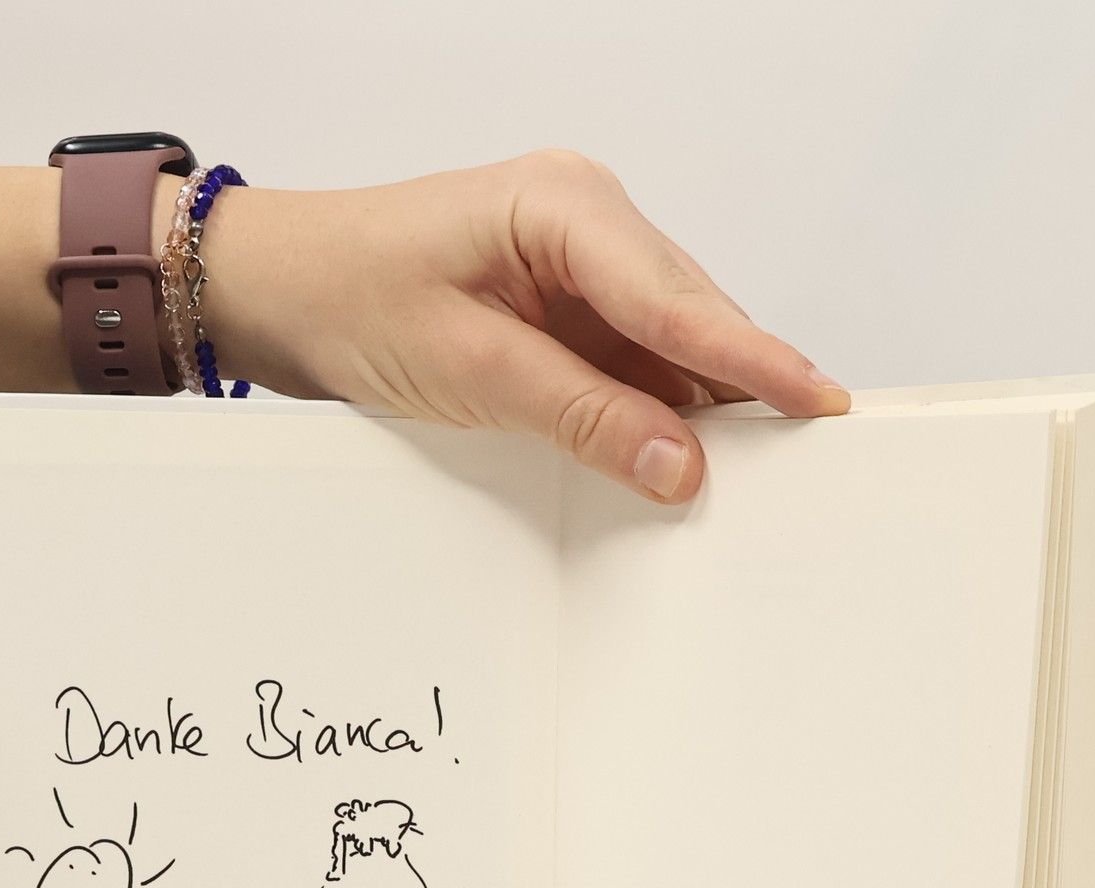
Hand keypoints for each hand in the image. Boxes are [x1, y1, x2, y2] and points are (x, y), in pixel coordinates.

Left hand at [205, 149, 848, 503]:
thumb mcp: (467, 368)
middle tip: (802, 458)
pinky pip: (627, 363)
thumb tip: (679, 463)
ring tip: (751, 473)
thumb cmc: (349, 299)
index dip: (750, 357)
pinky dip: (647, 411)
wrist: (278, 289)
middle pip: (688, 316)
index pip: (677, 297)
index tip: (816, 402)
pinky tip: (673, 457)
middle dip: (739, 387)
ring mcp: (576, 263)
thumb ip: (580, 415)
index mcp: (564, 206)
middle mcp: (584, 222)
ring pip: (664, 345)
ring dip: (694, 408)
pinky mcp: (561, 307)